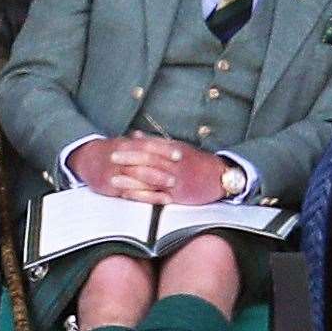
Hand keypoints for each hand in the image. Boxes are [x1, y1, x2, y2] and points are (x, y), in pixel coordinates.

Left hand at [66, 135, 226, 205]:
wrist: (220, 178)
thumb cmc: (196, 162)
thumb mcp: (178, 147)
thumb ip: (155, 141)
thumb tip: (134, 135)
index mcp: (175, 150)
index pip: (151, 147)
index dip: (133, 147)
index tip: (116, 145)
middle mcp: (175, 164)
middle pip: (149, 160)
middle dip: (129, 159)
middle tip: (111, 158)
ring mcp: (176, 180)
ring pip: (151, 178)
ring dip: (131, 178)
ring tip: (113, 178)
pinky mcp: (178, 196)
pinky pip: (157, 196)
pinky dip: (142, 195)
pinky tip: (128, 195)